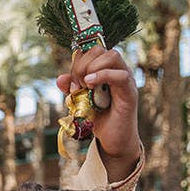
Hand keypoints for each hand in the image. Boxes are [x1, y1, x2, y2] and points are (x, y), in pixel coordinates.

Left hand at [57, 47, 140, 183]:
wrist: (113, 141)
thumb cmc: (99, 119)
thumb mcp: (80, 102)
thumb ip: (72, 89)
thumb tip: (59, 79)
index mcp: (105, 69)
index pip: (91, 50)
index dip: (77, 60)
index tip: (70, 82)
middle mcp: (117, 70)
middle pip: (100, 49)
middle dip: (81, 64)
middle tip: (76, 85)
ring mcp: (125, 80)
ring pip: (112, 55)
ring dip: (92, 68)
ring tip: (85, 86)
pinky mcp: (129, 93)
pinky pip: (120, 75)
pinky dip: (102, 75)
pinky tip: (90, 85)